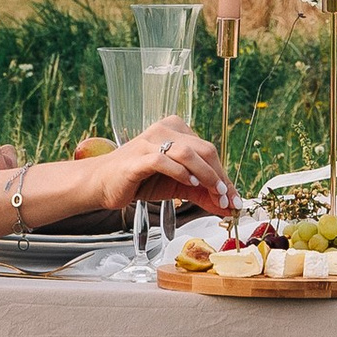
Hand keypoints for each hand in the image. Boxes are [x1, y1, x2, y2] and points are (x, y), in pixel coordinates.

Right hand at [91, 115, 232, 215]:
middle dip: (219, 177)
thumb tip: (227, 206)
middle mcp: (165, 130)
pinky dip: (180, 173)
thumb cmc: (140, 180)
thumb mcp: (177, 186)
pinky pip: (163, 160)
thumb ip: (202, 193)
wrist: (103, 185)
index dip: (224, 175)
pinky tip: (189, 185)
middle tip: (226, 199)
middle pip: (204, 149)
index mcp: (176, 129)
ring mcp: (150, 141)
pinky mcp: (138, 157)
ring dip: (205, 176)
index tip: (233, 198)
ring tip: (212, 194)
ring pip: (187, 153)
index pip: (208, 151)